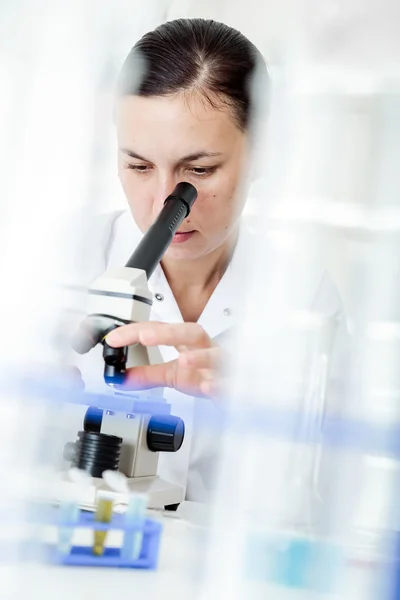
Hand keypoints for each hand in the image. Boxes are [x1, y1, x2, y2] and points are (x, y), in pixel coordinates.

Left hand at [105, 322, 220, 397]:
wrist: (233, 386)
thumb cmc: (206, 373)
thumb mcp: (173, 374)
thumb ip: (148, 374)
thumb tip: (123, 377)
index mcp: (187, 341)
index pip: (160, 330)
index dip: (136, 331)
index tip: (114, 338)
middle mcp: (204, 348)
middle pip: (190, 332)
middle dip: (168, 333)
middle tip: (145, 336)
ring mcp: (219, 364)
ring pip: (213, 355)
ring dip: (198, 357)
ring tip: (184, 361)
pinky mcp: (231, 382)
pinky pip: (226, 381)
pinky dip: (217, 383)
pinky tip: (208, 386)